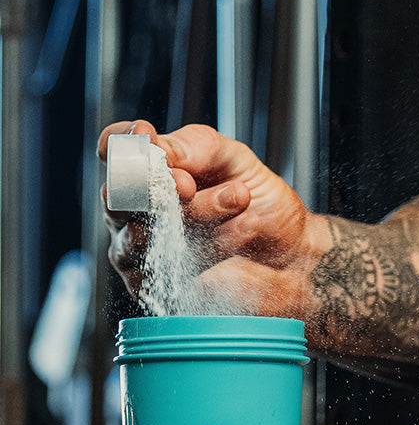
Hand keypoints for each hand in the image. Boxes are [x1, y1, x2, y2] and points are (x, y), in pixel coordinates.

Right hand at [98, 120, 325, 315]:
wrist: (297, 254)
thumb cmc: (265, 206)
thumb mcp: (237, 161)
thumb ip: (198, 148)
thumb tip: (158, 147)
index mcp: (152, 174)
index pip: (115, 152)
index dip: (122, 143)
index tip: (146, 136)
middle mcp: (141, 212)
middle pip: (121, 197)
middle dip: (155, 186)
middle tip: (189, 184)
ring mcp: (149, 253)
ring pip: (146, 233)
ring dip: (198, 213)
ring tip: (240, 197)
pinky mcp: (166, 287)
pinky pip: (175, 265)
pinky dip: (216, 243)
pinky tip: (247, 227)